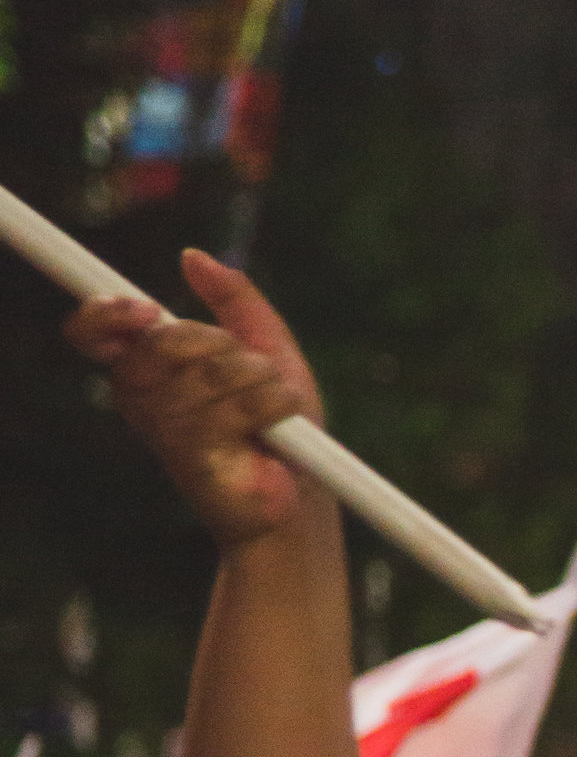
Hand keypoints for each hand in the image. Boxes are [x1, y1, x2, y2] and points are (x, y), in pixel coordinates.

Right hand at [68, 250, 326, 551]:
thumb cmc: (281, 427)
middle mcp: (143, 401)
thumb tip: (193, 257)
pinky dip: (276, 405)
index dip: (105, 313)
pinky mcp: (194, 462)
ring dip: (260, 379)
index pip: (92, 333)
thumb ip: (234, 301)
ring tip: (272, 408)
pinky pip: (240, 405)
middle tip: (251, 368)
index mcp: (146, 370)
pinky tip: (279, 427)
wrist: (303, 499)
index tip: (148, 308)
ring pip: (212, 371)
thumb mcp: (265, 348)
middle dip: (219, 343)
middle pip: (161, 342)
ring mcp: (165, 433)